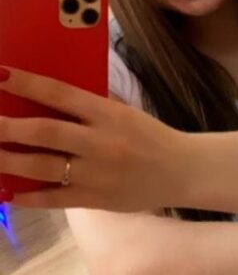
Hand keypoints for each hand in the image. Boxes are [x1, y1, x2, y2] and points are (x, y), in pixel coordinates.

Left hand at [0, 67, 187, 210]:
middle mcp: (100, 142)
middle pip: (46, 132)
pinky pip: (56, 199)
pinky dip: (29, 196)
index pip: (60, 94)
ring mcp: (96, 174)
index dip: (27, 84)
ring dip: (10, 161)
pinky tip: (7, 192)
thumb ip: (90, 107)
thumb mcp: (124, 113)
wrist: (182, 172)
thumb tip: (46, 96)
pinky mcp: (96, 199)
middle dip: (8, 127)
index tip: (0, 75)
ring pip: (44, 167)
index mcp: (107, 114)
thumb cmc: (149, 136)